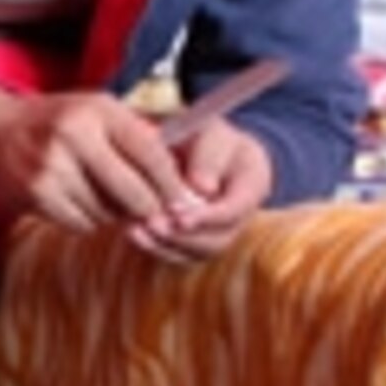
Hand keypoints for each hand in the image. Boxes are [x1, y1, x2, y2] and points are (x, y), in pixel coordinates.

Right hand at [0, 88, 195, 234]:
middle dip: (149, 209)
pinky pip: (82, 223)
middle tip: (155, 215)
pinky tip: (75, 200)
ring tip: (100, 195)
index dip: (171, 183)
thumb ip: (134, 135)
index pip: (150, 153)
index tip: (184, 201)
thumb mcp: (93, 111)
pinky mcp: (37, 194)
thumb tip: (180, 177)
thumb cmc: (52, 123)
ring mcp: (53, 166)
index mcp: (97, 110)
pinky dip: (86, 219)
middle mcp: (75, 135)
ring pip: (108, 212)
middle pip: (133, 191)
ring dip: (113, 214)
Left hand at [126, 119, 274, 264]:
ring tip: (135, 229)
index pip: (237, 209)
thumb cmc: (204, 133)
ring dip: (165, 245)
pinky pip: (180, 254)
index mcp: (252, 181)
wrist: (194, 145)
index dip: (210, 217)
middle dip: (184, 237)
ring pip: (197, 252)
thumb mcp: (209, 131)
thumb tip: (202, 187)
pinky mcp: (197, 240)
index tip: (180, 217)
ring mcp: (220, 231)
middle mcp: (241, 214)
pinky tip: (133, 232)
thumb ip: (209, 155)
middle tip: (154, 225)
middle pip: (219, 239)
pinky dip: (156, 247)